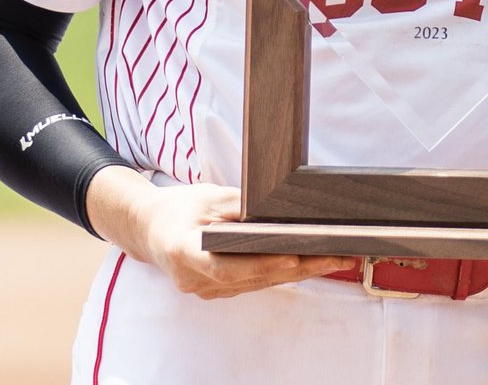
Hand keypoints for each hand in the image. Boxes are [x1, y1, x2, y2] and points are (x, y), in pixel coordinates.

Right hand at [87, 166, 354, 299]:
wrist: (148, 227)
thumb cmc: (177, 207)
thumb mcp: (206, 196)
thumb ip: (239, 206)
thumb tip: (274, 208)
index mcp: (187, 255)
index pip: (231, 266)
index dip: (266, 264)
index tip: (299, 258)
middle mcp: (196, 280)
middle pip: (255, 278)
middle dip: (301, 267)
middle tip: (339, 256)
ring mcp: (205, 290)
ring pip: (260, 283)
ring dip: (299, 272)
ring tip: (337, 258)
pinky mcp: (215, 289)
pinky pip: (254, 282)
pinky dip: (281, 273)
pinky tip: (309, 263)